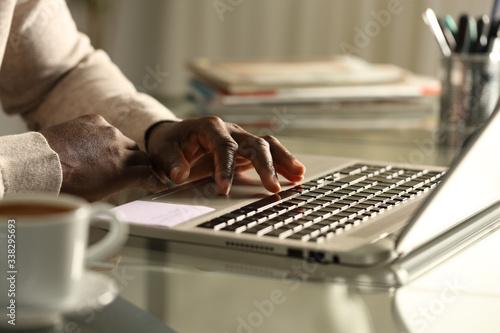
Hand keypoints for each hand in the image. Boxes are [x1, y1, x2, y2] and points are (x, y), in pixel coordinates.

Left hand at [41, 114, 166, 201]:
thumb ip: (116, 187)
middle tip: (139, 170)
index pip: (150, 175)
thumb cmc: (64, 187)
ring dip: (123, 149)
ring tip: (112, 156)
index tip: (157, 183)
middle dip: (142, 165)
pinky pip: (107, 127)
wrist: (39, 165)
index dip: (155, 181)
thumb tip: (121, 187)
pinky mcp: (94, 120)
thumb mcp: (96, 197)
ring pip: (125, 141)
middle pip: (143, 156)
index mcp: (123, 173)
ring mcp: (108, 132)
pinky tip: (94, 143)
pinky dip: (104, 136)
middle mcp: (120, 150)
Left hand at [146, 116, 305, 194]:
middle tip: (271, 187)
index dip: (225, 167)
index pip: (223, 146)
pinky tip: (296, 173)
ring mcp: (241, 138)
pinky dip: (282, 161)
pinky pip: (268, 152)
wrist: (174, 136)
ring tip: (298, 174)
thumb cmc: (169, 143)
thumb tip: (180, 175)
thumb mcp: (162, 151)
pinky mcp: (247, 149)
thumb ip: (171, 163)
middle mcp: (230, 130)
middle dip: (264, 165)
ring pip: (267, 144)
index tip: (224, 189)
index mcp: (209, 126)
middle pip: (253, 143)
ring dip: (283, 159)